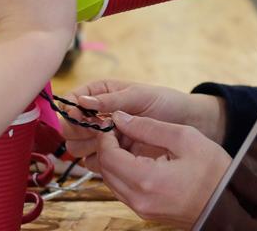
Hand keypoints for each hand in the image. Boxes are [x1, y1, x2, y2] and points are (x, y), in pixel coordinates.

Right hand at [61, 80, 225, 169]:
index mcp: (99, 93)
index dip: (72, 111)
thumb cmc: (165, 102)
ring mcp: (102, 138)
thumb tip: (82, 101)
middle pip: (69, 128)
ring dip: (89, 147)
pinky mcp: (111, 156)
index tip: (83, 117)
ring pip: (76, 147)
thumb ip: (111, 100)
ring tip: (113, 143)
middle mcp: (96, 116)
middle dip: (80, 131)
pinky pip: (92, 163)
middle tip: (101, 131)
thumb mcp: (139, 96)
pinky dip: (98, 162)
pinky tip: (115, 156)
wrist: (186, 124)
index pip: (72, 102)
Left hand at [95, 112, 231, 227]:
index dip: (106, 135)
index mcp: (146, 179)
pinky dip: (123, 172)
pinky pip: (123, 191)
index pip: (108, 155)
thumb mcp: (184, 138)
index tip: (114, 121)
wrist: (231, 203)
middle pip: (105, 170)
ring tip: (129, 141)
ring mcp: (142, 209)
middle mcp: (139, 199)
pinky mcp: (146, 213)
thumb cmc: (214, 171)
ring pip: (111, 182)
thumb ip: (148, 127)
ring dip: (114, 160)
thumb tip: (120, 117)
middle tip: (119, 129)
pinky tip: (137, 158)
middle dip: (107, 147)